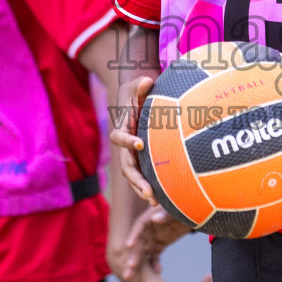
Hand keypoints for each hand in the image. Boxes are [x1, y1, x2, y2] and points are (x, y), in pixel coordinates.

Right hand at [109, 76, 155, 204]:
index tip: (140, 143)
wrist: (135, 102)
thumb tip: (147, 81)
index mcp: (122, 127)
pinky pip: (142, 176)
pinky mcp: (141, 160)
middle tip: (148, 191)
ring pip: (133, 176)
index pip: (120, 137)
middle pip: (126, 166)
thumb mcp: (137, 86)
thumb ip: (140, 85)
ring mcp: (132, 155)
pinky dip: (149, 188)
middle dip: (136, 179)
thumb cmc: (138, 93)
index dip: (128, 141)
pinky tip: (162, 200)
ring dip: (141, 189)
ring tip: (154, 201)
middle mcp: (125, 145)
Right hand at [121, 205, 191, 278]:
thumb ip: (166, 213)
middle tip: (127, 271)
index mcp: (150, 216)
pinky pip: (155, 255)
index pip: (139, 226)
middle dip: (132, 256)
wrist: (196, 210)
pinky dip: (154, 263)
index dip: (133, 235)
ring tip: (130, 277)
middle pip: (138, 242)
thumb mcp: (177, 209)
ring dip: (138, 263)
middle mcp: (149, 227)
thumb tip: (154, 218)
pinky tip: (157, 271)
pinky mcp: (160, 243)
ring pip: (143, 251)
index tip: (128, 246)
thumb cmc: (185, 206)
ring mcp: (154, 236)